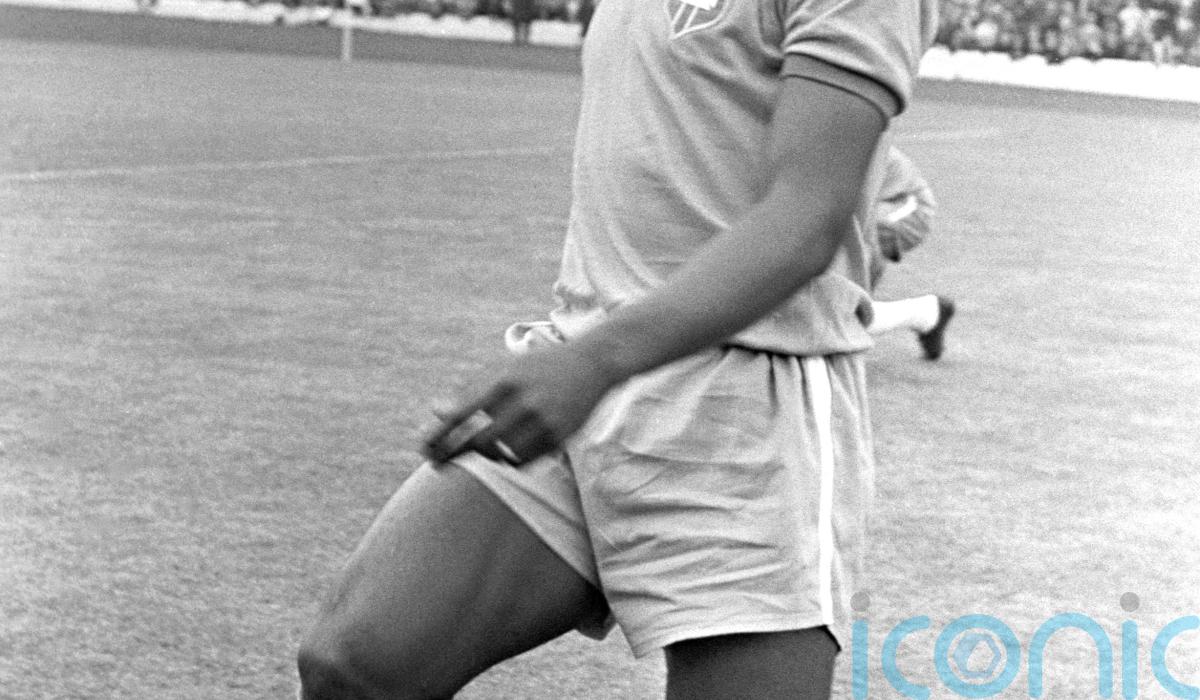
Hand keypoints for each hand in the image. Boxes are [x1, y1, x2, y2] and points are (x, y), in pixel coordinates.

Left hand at [422, 344, 619, 465]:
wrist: (591, 363)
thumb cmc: (537, 367)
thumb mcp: (503, 368)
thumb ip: (468, 389)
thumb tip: (434, 411)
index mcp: (503, 378)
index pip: (461, 413)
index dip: (439, 435)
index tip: (423, 449)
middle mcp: (523, 399)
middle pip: (478, 441)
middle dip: (454, 454)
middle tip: (437, 462)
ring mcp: (544, 420)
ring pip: (500, 455)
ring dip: (484, 456)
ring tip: (478, 449)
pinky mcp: (559, 436)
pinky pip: (523, 460)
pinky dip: (508, 459)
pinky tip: (505, 450)